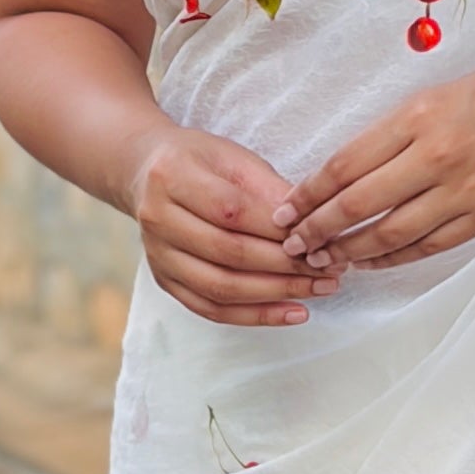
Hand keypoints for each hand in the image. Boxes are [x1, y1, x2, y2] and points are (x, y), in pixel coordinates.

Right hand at [128, 121, 323, 325]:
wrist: (145, 172)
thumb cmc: (198, 161)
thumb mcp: (233, 157)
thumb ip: (269, 188)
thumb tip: (311, 222)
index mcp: (172, 176)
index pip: (232, 211)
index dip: (278, 229)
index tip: (320, 237)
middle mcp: (158, 219)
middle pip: (228, 253)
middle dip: (286, 265)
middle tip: (329, 268)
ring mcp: (158, 255)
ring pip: (221, 287)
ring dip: (276, 294)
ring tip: (319, 290)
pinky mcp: (165, 281)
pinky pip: (212, 309)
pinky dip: (255, 315)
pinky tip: (292, 312)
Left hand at [280, 51, 474, 271]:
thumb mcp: (445, 92)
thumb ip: (399, 128)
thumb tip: (349, 167)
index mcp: (421, 116)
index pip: (346, 164)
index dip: (309, 193)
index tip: (285, 208)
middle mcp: (439, 156)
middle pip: (359, 204)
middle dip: (317, 228)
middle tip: (290, 242)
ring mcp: (464, 193)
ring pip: (391, 234)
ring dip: (351, 250)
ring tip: (324, 257)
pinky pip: (428, 246)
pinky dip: (394, 258)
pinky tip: (371, 261)